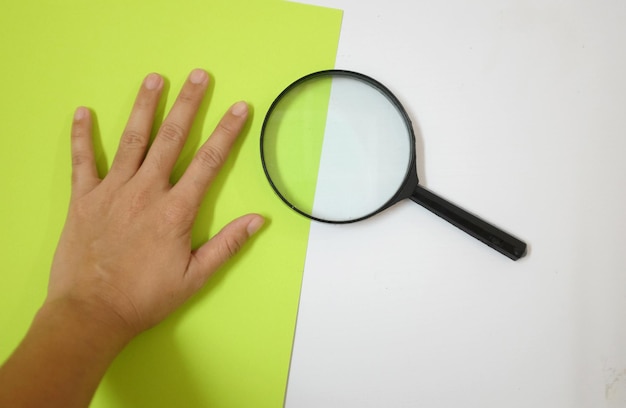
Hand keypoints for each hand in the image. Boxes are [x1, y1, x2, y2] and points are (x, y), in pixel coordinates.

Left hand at [48, 69, 262, 339]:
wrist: (91, 312)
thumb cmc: (145, 297)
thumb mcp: (195, 277)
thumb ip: (227, 244)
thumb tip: (258, 220)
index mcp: (175, 210)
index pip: (208, 162)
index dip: (227, 132)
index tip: (239, 108)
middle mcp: (145, 192)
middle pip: (171, 139)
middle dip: (188, 104)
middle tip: (199, 76)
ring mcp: (112, 192)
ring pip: (132, 140)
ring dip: (144, 107)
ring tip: (154, 79)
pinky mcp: (83, 199)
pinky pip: (82, 161)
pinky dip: (82, 136)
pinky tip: (82, 112)